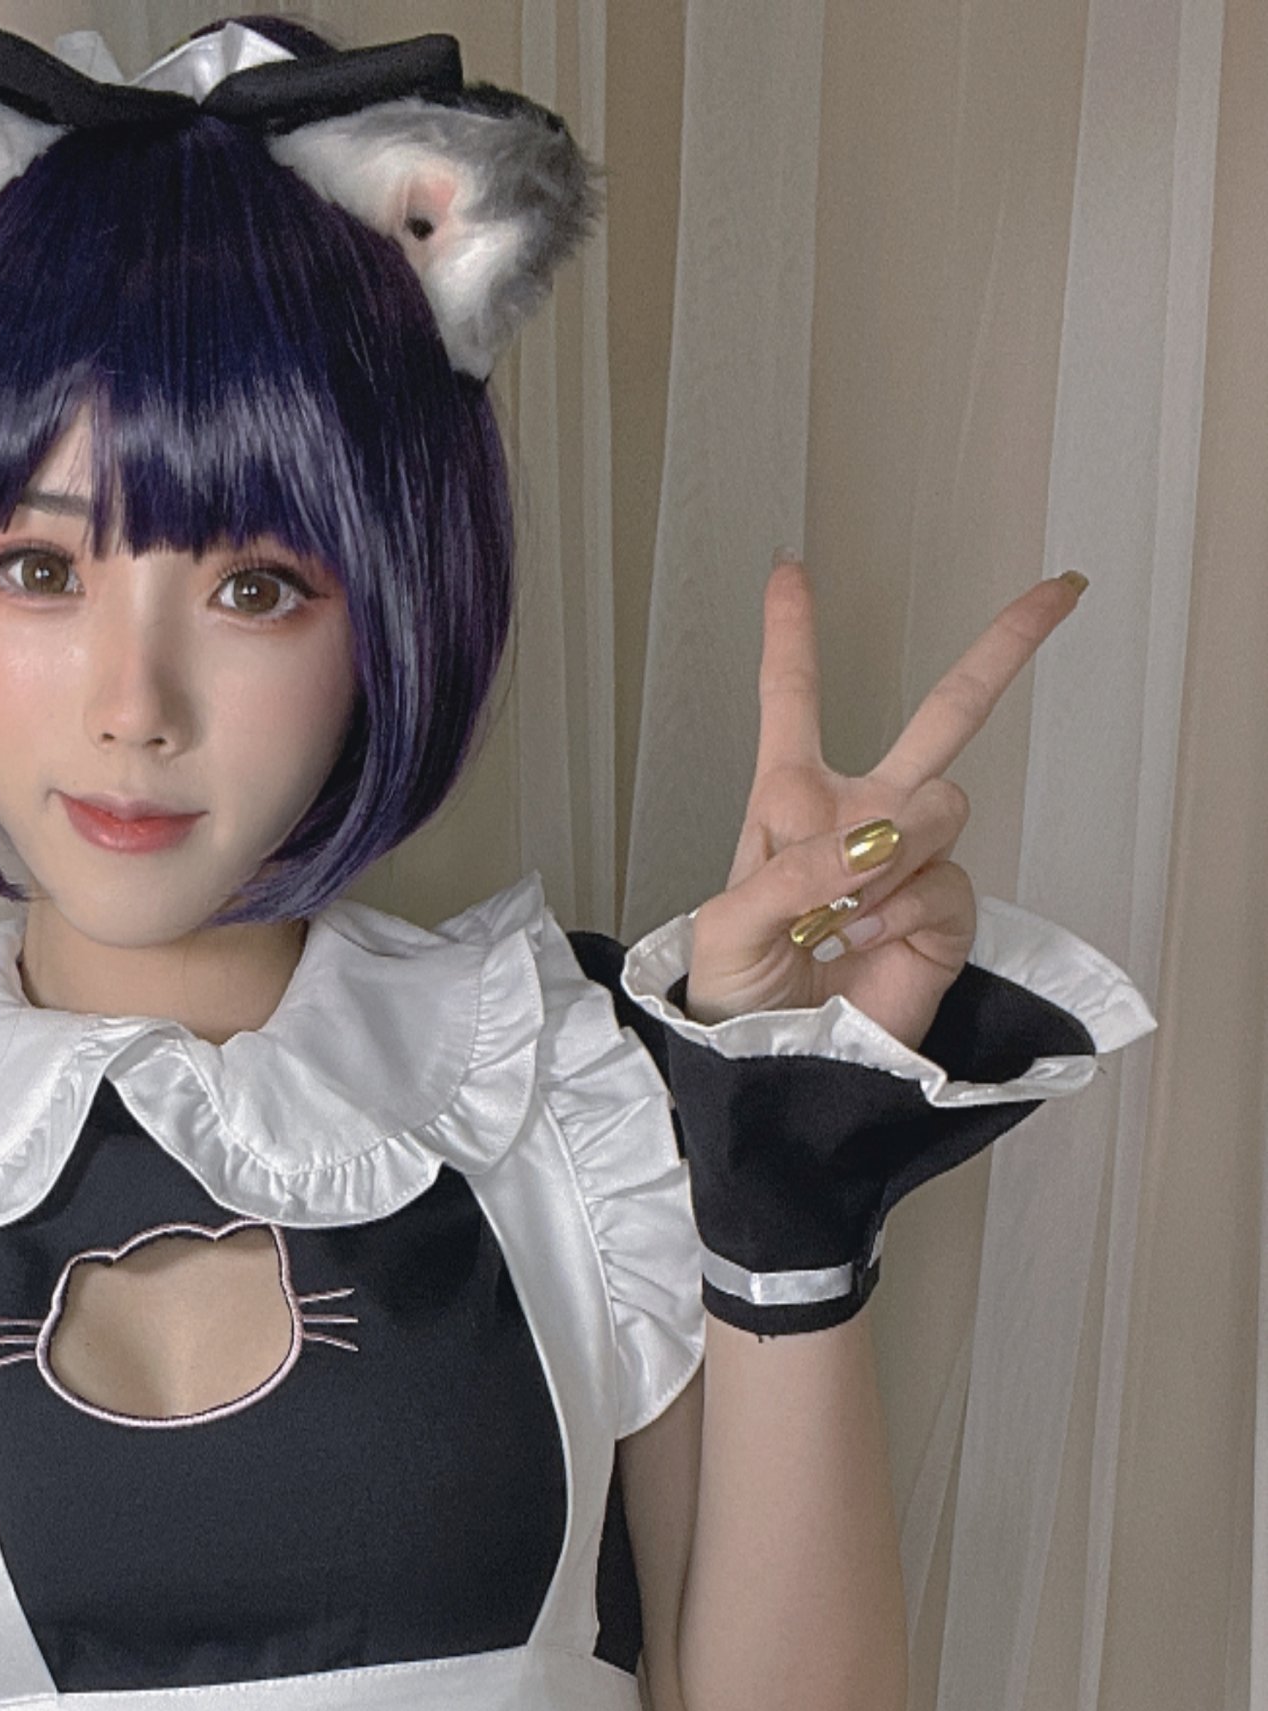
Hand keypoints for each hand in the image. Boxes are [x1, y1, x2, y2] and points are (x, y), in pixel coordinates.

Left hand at [683, 561, 1088, 1044]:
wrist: (772, 1069)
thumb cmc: (734, 997)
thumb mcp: (725, 925)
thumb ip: (791, 871)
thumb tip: (868, 840)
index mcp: (789, 802)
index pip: (793, 701)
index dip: (792, 634)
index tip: (791, 570)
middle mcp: (860, 817)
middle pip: (946, 713)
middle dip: (1004, 649)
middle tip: (1056, 595)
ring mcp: (908, 862)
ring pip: (943, 803)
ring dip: (892, 851)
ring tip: (844, 911)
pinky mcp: (943, 911)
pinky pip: (944, 878)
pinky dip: (899, 909)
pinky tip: (865, 939)